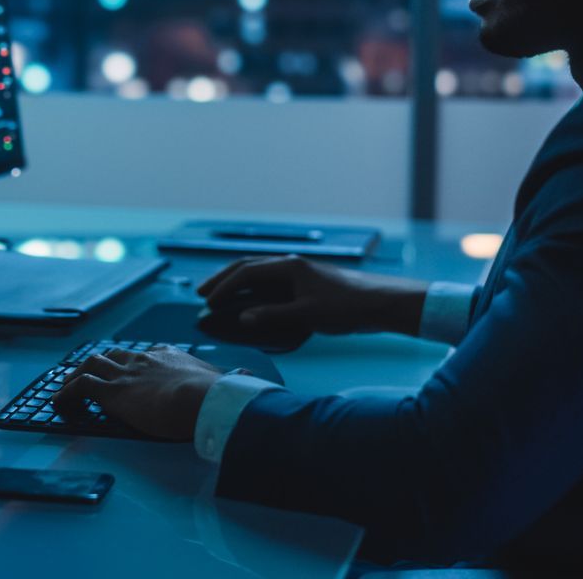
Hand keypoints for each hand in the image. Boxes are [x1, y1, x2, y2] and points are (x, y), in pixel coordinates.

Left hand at [52, 345, 224, 440]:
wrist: (202, 399)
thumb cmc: (217, 395)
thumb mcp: (228, 382)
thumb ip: (235, 378)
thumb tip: (249, 376)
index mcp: (171, 356)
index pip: (150, 352)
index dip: (139, 359)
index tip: (135, 367)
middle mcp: (145, 359)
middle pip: (116, 354)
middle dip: (102, 363)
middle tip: (92, 374)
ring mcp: (127, 374)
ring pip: (92, 364)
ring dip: (77, 374)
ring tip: (68, 387)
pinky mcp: (112, 392)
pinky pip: (80, 387)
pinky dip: (66, 394)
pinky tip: (59, 403)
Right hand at [197, 254, 429, 335]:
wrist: (380, 303)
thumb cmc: (346, 307)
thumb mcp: (308, 314)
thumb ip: (274, 315)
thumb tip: (243, 318)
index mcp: (289, 266)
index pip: (246, 272)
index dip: (224, 287)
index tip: (208, 303)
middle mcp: (291, 264)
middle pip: (248, 266)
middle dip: (223, 279)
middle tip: (202, 293)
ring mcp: (299, 273)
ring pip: (259, 273)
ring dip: (238, 283)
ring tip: (220, 295)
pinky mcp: (307, 283)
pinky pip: (271, 282)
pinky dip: (254, 289)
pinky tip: (251, 300)